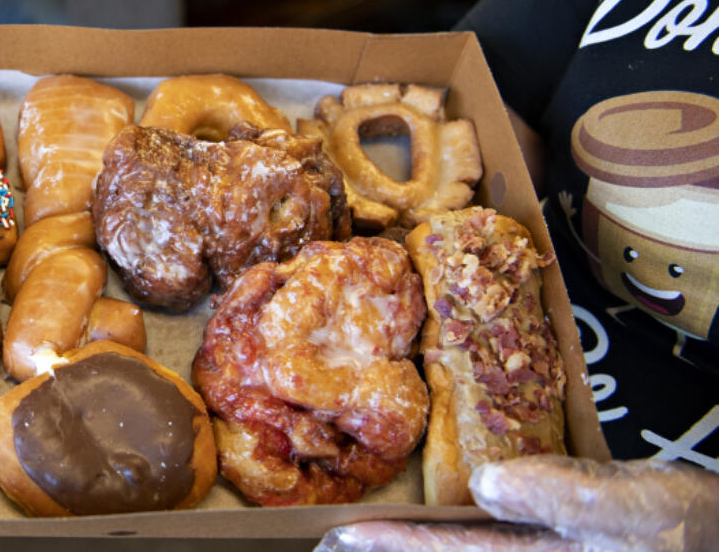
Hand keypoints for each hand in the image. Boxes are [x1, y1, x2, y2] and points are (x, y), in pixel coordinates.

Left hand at [313, 455, 718, 551]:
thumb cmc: (697, 531)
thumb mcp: (641, 504)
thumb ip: (564, 494)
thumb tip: (489, 483)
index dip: (396, 546)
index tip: (345, 536)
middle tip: (346, 542)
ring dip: (432, 549)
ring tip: (383, 540)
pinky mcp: (561, 551)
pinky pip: (501, 550)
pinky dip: (470, 541)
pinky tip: (467, 522)